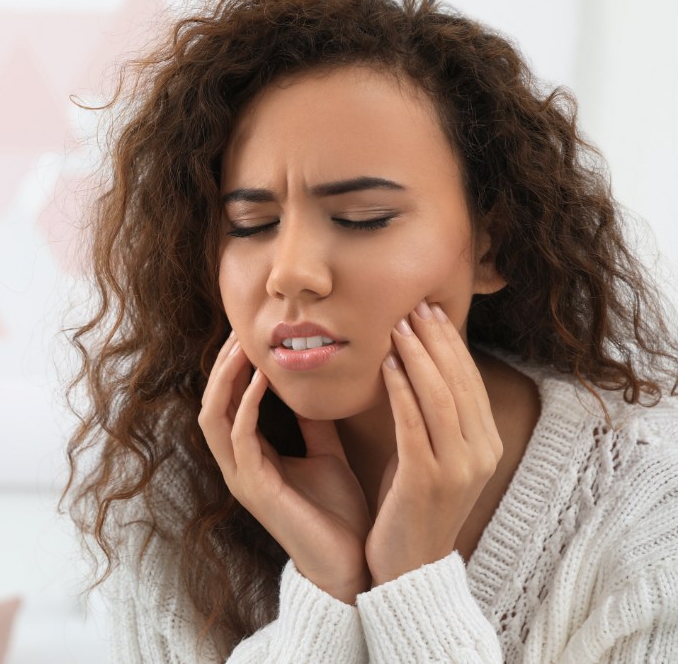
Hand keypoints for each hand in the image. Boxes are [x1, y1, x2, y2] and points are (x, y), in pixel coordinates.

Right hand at [199, 332, 372, 603]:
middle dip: (222, 365)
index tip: (251, 333)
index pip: (227, 403)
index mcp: (252, 457)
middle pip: (211, 403)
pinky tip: (264, 380)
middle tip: (240, 330)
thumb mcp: (326, 454)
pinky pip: (240, 437)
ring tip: (243, 347)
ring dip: (226, 378)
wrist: (351, 564)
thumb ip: (314, 423)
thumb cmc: (337, 513)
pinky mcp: (255, 489)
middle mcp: (238, 465)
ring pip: (214, 417)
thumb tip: (314, 385)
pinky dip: (247, 404)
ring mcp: (242, 478)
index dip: (233, 368)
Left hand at [365, 300, 503, 585]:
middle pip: (459, 382)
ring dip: (418, 356)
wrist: (408, 568)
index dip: (450, 343)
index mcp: (486, 444)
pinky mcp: (428, 480)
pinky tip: (386, 365)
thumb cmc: (413, 505)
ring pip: (441, 397)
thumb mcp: (431, 455)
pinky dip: (402, 391)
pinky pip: (415, 425)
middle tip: (414, 305)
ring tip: (398, 326)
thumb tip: (414, 364)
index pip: (469, 381)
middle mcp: (480, 453)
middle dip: (436, 340)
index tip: (428, 310)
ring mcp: (458, 469)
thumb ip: (432, 416)